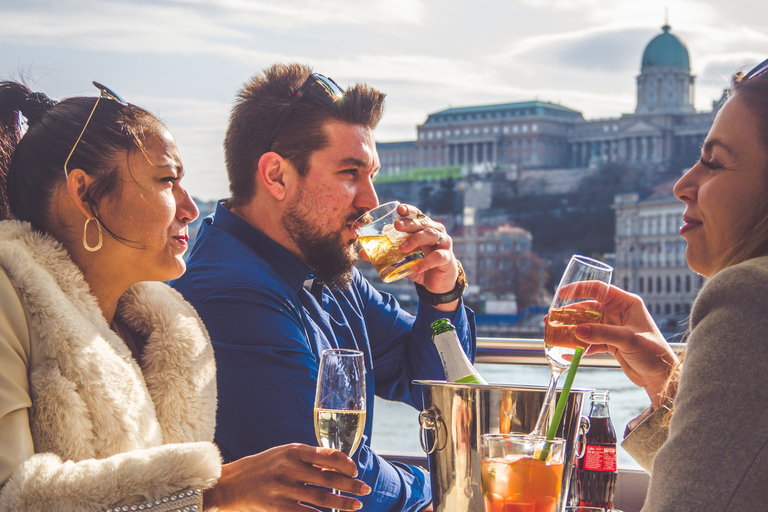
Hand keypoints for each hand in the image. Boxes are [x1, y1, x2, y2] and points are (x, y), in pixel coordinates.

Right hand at [204, 443, 369, 511]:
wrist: (229, 484)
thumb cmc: (261, 467)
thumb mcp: (282, 454)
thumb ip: (306, 458)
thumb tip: (335, 465)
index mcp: (293, 451)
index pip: (326, 455)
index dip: (345, 463)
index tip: (355, 470)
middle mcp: (289, 468)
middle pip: (328, 477)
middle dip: (351, 484)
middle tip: (366, 489)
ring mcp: (283, 488)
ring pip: (321, 498)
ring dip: (342, 503)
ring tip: (357, 505)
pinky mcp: (276, 506)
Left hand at [389, 204, 458, 308]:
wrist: (437, 283)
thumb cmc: (419, 265)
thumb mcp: (401, 259)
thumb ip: (385, 254)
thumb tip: (363, 252)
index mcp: (424, 228)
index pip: (417, 214)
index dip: (409, 210)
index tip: (399, 209)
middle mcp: (435, 232)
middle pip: (423, 222)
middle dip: (409, 223)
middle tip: (396, 226)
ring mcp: (443, 244)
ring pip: (431, 235)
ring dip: (416, 240)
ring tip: (402, 248)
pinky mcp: (447, 258)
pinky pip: (438, 257)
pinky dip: (426, 262)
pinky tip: (416, 267)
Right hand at [546, 282, 679, 408]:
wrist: (661, 376)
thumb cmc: (653, 352)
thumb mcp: (628, 340)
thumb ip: (602, 334)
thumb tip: (576, 331)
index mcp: (626, 303)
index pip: (599, 289)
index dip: (579, 289)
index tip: (562, 294)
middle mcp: (618, 313)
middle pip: (588, 308)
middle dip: (569, 314)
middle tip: (551, 318)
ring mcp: (613, 328)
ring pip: (586, 325)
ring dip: (571, 330)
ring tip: (553, 333)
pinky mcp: (610, 343)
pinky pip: (590, 341)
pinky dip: (579, 346)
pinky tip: (567, 352)